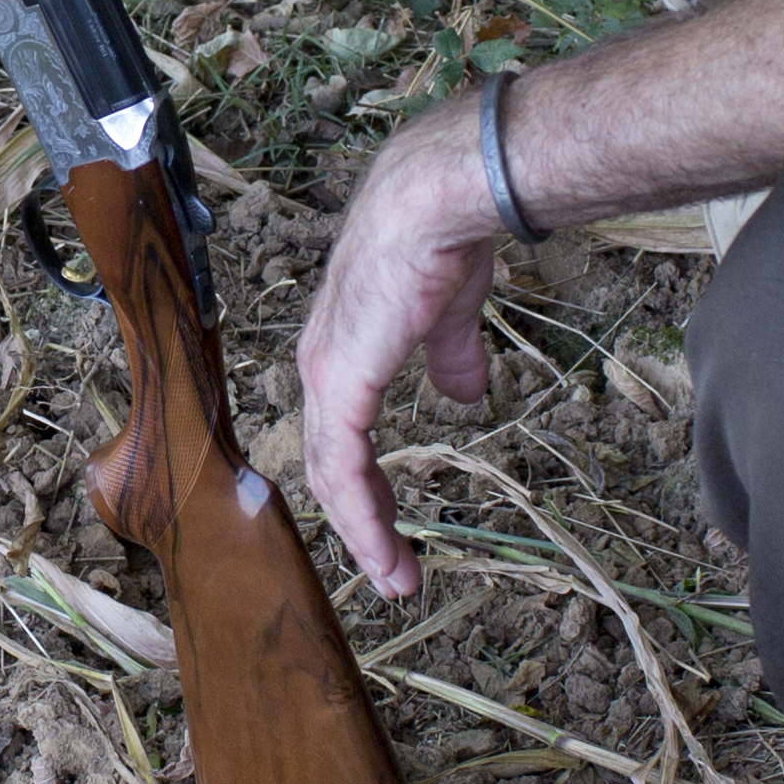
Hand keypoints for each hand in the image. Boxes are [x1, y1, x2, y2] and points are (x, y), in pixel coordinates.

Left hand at [293, 100, 509, 598]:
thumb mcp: (447, 316)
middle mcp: (321, 368)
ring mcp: (325, 378)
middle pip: (327, 465)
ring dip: (365, 532)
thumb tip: (462, 393)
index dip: (363, 485)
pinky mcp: (339, 385)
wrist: (433, 205)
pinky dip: (362, 515)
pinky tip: (385, 549)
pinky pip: (342, 467)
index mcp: (342, 351)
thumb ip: (447, 357)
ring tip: (397, 578)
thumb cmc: (440, 243)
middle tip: (395, 572)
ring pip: (331, 477)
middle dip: (361, 523)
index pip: (337, 435)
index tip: (394, 528)